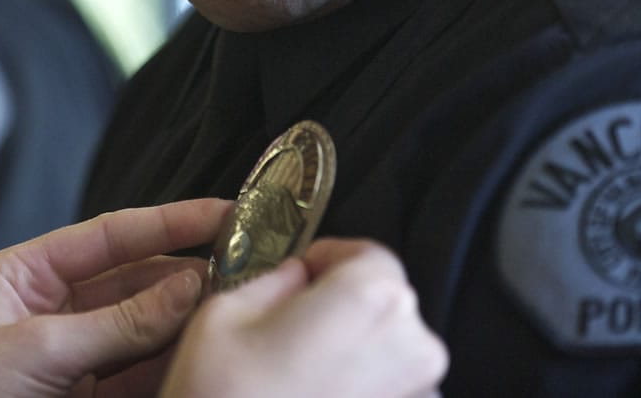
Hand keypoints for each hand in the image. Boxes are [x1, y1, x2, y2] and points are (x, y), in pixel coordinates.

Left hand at [0, 198, 232, 397]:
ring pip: (141, 329)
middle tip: (238, 269)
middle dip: (182, 276)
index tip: (219, 213)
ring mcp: (69, 357)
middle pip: (131, 282)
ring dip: (184, 322)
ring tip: (230, 309)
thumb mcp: (36, 352)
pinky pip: (136, 374)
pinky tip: (199, 353)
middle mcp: (48, 310)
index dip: (165, 223)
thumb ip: (116, 324)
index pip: (106, 237)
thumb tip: (189, 287)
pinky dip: (169, 365)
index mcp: (21, 277)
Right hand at [159, 238, 447, 397]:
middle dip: (342, 306)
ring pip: (386, 353)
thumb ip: (273, 281)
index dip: (331, 260)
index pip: (368, 255)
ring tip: (296, 374)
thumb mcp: (225, 314)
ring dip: (351, 353)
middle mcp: (409, 347)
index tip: (304, 272)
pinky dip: (356, 391)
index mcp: (369, 299)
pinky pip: (384, 393)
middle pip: (383, 304)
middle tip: (291, 325)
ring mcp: (415, 395)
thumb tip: (293, 278)